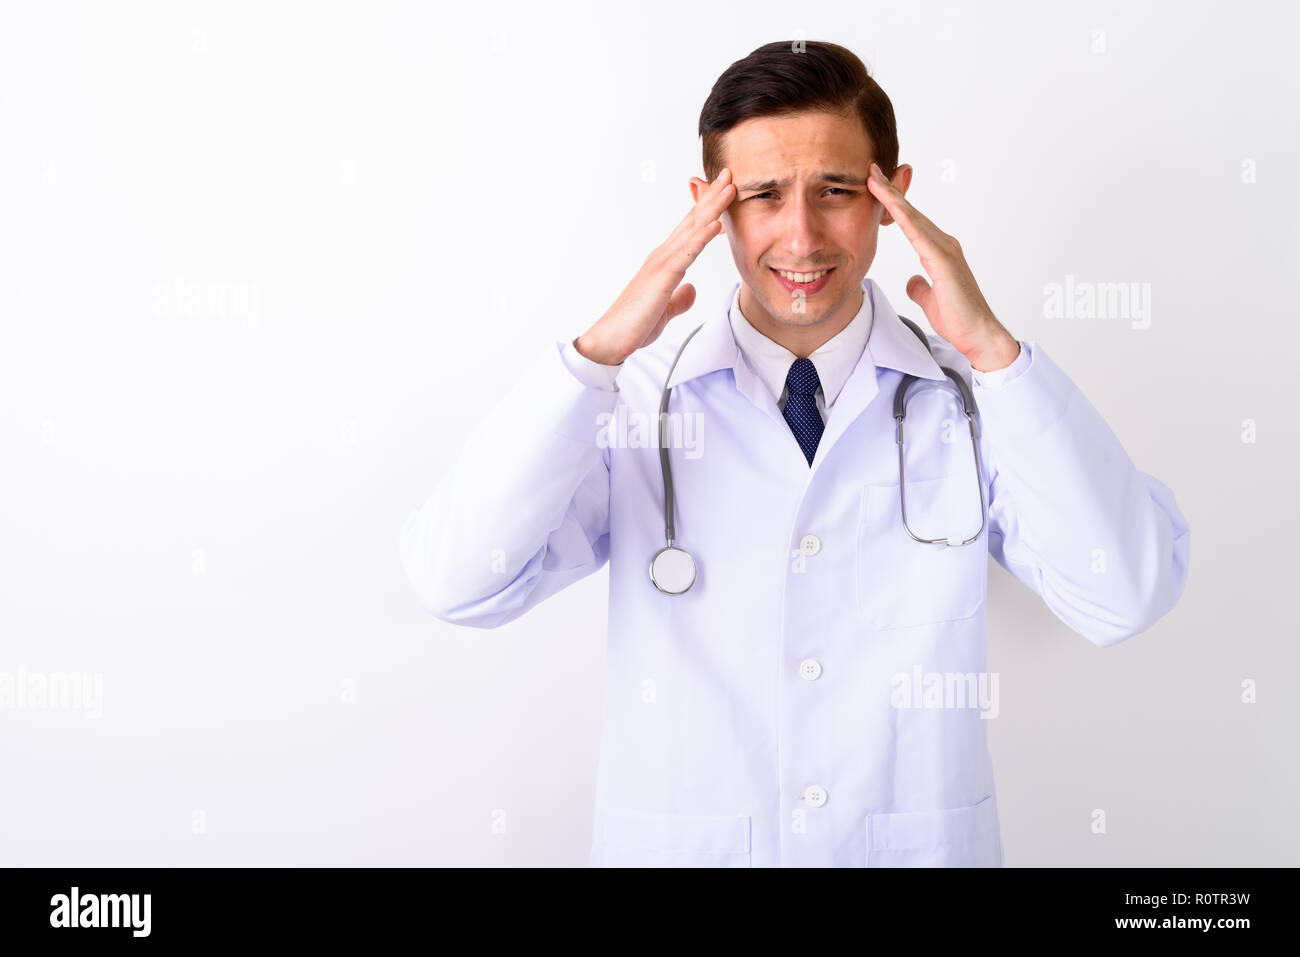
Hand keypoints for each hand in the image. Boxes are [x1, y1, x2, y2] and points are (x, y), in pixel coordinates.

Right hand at [575, 168, 734, 365]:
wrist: (610, 340)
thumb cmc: (633, 325)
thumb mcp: (665, 309)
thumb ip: (680, 298)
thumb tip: (692, 290)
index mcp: (665, 262)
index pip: (690, 229)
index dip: (707, 208)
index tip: (724, 190)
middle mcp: (662, 256)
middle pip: (692, 220)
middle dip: (712, 196)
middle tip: (728, 173)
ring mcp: (661, 264)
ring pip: (691, 230)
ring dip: (712, 207)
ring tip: (729, 187)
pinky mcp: (661, 278)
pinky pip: (685, 255)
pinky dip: (701, 238)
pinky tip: (716, 225)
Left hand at [866, 162, 1019, 371]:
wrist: (978, 334)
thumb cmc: (958, 318)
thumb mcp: (929, 299)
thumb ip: (920, 287)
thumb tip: (912, 281)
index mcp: (939, 251)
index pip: (910, 222)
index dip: (893, 203)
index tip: (875, 185)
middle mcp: (944, 244)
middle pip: (911, 213)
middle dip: (890, 190)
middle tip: (871, 168)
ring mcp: (946, 250)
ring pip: (913, 218)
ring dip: (893, 198)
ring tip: (874, 178)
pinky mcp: (944, 262)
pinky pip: (919, 235)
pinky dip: (905, 219)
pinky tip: (892, 206)